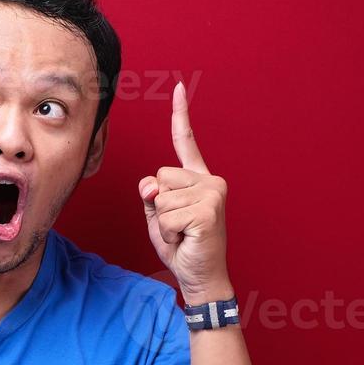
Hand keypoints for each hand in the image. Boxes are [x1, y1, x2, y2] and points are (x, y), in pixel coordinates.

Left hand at [137, 80, 231, 305]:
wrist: (200, 276)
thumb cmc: (181, 246)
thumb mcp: (158, 216)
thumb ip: (151, 194)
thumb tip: (151, 186)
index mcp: (198, 178)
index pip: (185, 143)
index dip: (180, 115)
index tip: (178, 87)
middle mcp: (209, 181)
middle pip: (159, 176)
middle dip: (158, 206)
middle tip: (177, 226)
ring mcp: (212, 194)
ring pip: (161, 199)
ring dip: (163, 224)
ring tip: (182, 234)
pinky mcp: (208, 211)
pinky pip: (166, 217)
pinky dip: (168, 234)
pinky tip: (184, 240)